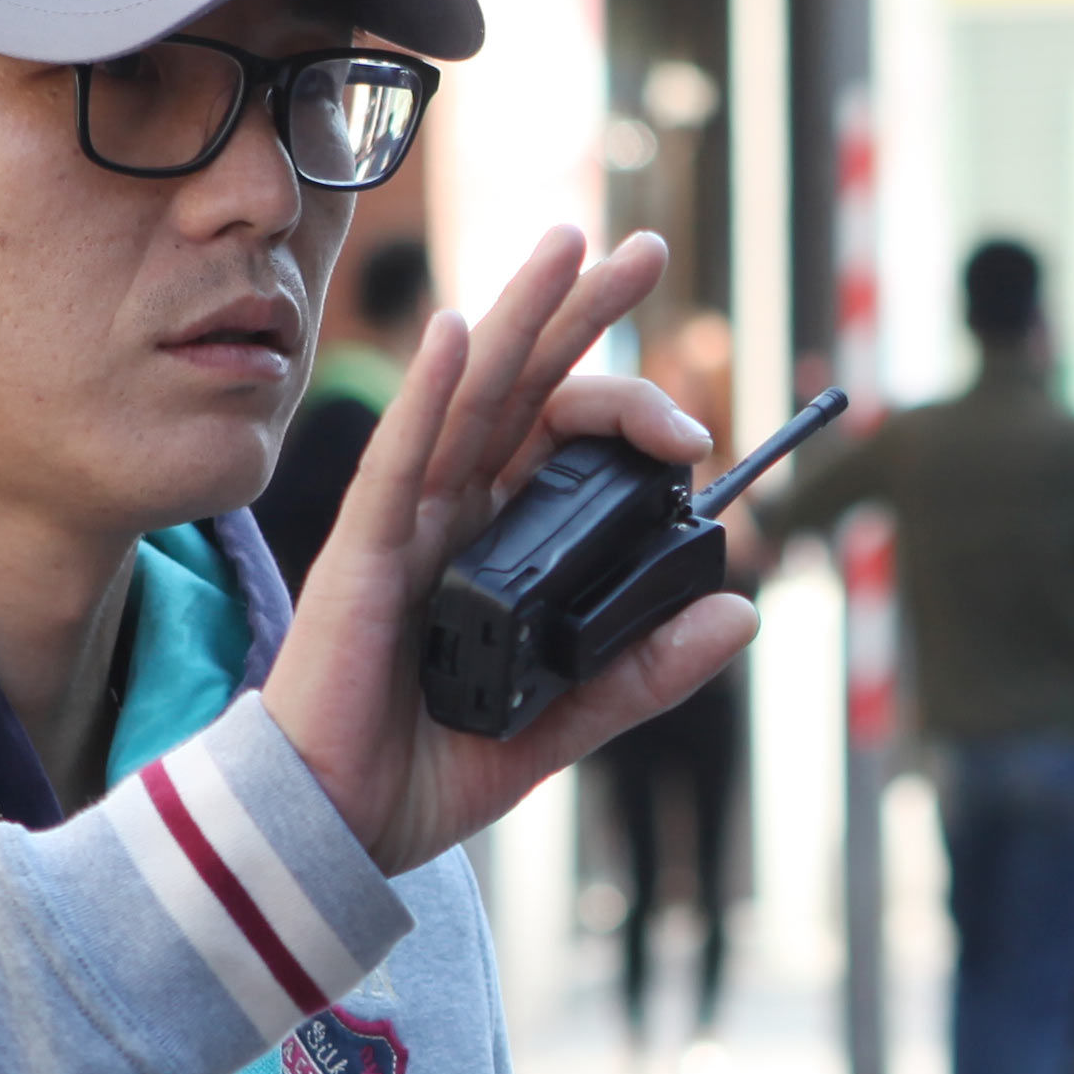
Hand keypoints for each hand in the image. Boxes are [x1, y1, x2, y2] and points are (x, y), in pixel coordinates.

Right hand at [265, 224, 758, 874]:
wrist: (334, 829)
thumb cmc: (420, 771)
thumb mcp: (559, 726)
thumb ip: (641, 672)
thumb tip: (739, 612)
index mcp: (494, 545)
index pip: (563, 443)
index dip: (630, 417)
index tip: (697, 438)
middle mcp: (450, 516)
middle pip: (524, 388)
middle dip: (580, 312)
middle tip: (639, 248)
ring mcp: (403, 526)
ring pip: (469, 395)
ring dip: (520, 314)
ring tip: (569, 244)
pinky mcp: (363, 557)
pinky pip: (399, 462)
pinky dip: (428, 394)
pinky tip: (456, 332)